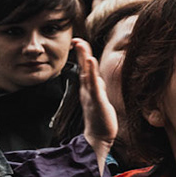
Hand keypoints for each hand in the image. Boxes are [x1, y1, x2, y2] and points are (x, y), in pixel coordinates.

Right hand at [73, 39, 120, 167]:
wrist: (98, 136)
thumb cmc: (99, 117)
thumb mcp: (98, 97)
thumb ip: (96, 86)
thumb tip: (96, 76)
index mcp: (88, 88)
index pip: (84, 68)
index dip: (82, 54)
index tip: (78, 41)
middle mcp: (87, 89)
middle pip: (84, 68)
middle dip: (81, 52)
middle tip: (76, 39)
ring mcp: (91, 95)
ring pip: (87, 74)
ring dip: (85, 60)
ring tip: (82, 46)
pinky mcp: (97, 101)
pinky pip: (94, 85)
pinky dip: (92, 73)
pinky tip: (91, 63)